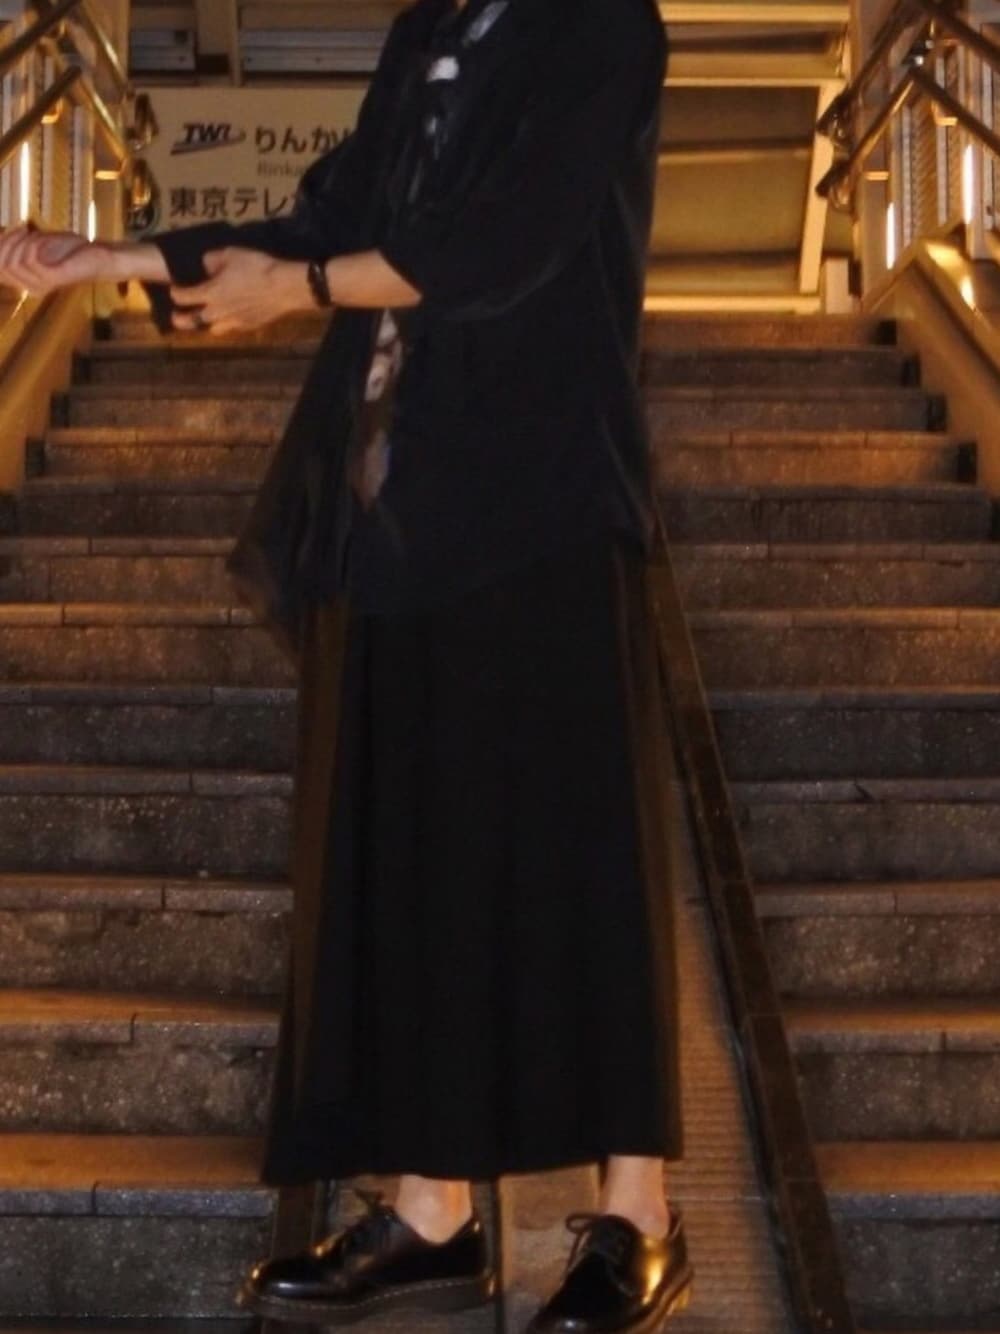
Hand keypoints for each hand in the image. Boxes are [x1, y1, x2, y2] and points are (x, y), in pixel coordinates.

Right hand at [0, 224, 106, 295]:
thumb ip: (17, 244)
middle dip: (8, 243)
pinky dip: (33, 244)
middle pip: (2, 266)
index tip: (11, 230)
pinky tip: (42, 238)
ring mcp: (43, 284)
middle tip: (23, 230)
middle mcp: (32, 288)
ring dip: (22, 242)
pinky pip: (30, 260)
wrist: (98, 258)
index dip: (0, 246)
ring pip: (14, 263)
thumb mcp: (38, 245)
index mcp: (26, 283)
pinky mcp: (53, 278)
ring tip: (36, 234)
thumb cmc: (69, 251)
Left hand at [169, 248, 312, 334]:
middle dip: (181, 319)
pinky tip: (227, 319)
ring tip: (203, 320)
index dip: (176, 293)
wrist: (283, 288)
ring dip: (204, 324)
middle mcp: (218, 312)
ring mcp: (233, 322)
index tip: (174, 289)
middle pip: (193, 320)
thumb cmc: (256, 267)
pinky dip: (224, 325)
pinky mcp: (248, 326)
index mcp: (210, 293)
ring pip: (212, 329)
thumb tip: (206, 266)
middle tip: (175, 318)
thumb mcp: (230, 254)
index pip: (184, 297)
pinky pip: (231, 329)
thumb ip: (212, 260)